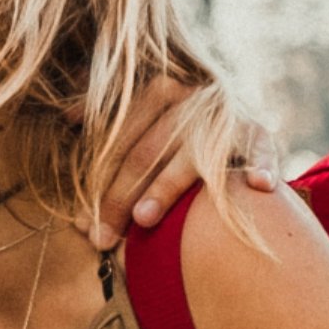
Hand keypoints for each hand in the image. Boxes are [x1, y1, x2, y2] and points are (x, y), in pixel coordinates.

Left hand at [91, 84, 278, 250]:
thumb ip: (105, 114)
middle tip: (102, 237)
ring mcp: (225, 115)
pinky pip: (260, 149)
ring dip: (166, 186)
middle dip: (119, 197)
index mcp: (157, 90)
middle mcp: (190, 97)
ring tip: (144, 218)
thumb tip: (66, 117)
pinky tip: (259, 186)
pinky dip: (261, 165)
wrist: (233, 118)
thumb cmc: (177, 127)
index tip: (80, 223)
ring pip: (188, 155)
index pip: (118, 141)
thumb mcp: (143, 113)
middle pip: (145, 152)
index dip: (96, 181)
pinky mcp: (258, 132)